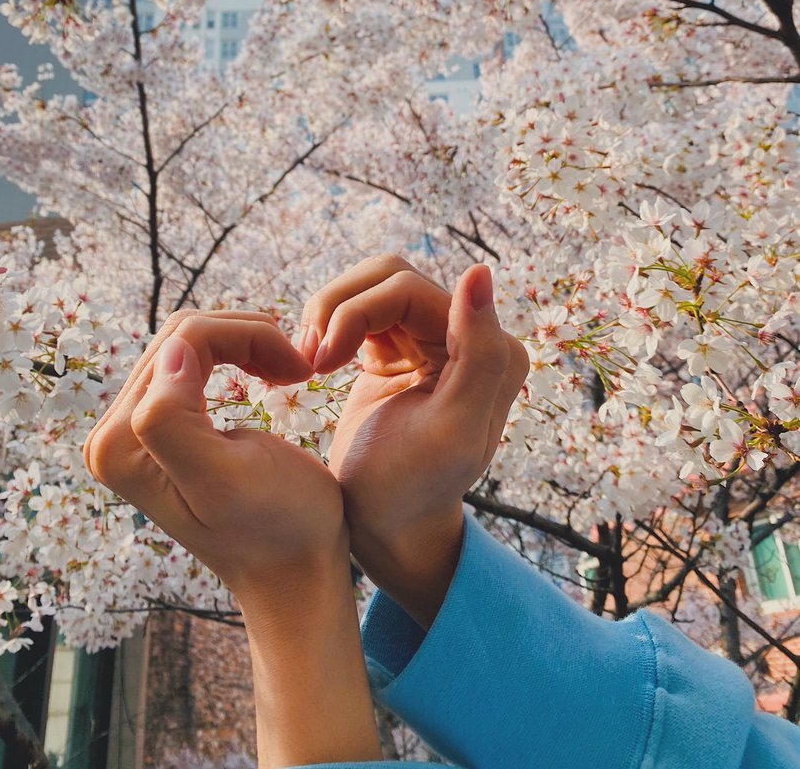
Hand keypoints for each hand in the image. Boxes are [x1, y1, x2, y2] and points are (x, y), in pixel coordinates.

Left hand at [82, 309, 344, 599]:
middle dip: (247, 337)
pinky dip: (237, 354)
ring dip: (246, 342)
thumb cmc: (277, 527)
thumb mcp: (226, 478)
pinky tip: (266, 373)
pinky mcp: (159, 425)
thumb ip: (173, 419)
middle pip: (181, 336)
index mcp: (119, 446)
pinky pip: (192, 358)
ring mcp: (133, 430)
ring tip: (288, 370)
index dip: (248, 340)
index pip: (183, 343)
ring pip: (189, 339)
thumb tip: (171, 353)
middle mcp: (112, 435)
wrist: (293, 569)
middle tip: (298, 367)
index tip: (300, 372)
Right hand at [300, 254, 529, 626]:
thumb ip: (478, 355)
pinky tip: (314, 364)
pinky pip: (359, 307)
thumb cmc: (410, 492)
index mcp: (491, 350)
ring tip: (307, 363)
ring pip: (370, 285)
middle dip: (338, 309)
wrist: (384, 527)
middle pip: (387, 277)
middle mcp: (468, 334)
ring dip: (329, 314)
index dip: (355, 312)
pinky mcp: (398, 345)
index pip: (409, 289)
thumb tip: (479, 272)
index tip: (321, 363)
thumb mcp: (449, 433)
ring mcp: (432, 337)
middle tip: (309, 361)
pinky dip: (330, 327)